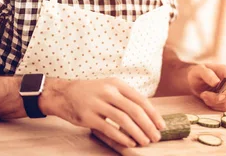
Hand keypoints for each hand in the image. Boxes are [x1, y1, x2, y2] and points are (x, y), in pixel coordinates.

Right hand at [45, 78, 165, 147]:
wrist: (64, 94)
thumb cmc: (91, 92)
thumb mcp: (109, 87)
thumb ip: (126, 98)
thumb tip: (148, 114)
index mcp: (116, 84)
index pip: (140, 100)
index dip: (153, 114)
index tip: (161, 125)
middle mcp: (108, 92)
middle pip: (134, 110)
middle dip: (148, 126)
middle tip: (156, 137)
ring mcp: (97, 104)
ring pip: (123, 120)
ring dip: (137, 133)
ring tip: (145, 142)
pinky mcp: (88, 117)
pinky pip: (109, 129)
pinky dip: (122, 137)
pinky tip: (129, 143)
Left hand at [187, 63, 225, 110]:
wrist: (196, 81)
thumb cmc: (198, 73)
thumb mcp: (199, 70)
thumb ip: (208, 74)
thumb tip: (217, 82)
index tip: (218, 97)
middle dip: (216, 98)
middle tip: (203, 94)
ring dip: (213, 102)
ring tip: (203, 95)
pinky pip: (224, 108)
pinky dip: (214, 106)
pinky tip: (207, 100)